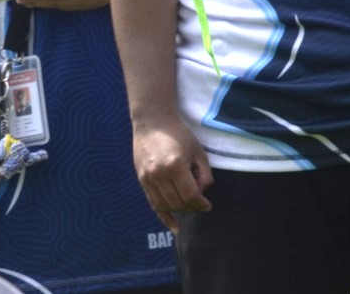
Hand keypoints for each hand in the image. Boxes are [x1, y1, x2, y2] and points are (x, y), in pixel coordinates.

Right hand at [131, 114, 212, 233]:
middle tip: (199, 203)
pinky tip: (175, 227)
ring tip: (188, 205)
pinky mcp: (141, 179)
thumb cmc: (179, 134)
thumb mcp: (198, 151)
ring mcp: (148, 177)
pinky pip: (153, 204)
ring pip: (166, 206)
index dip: (201, 203)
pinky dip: (164, 217)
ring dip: (180, 210)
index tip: (207, 205)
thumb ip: (204, 175)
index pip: (190, 195)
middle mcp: (158, 174)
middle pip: (178, 202)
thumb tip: (201, 193)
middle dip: (192, 207)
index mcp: (174, 165)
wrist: (152, 122)